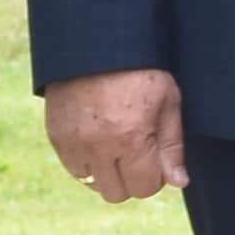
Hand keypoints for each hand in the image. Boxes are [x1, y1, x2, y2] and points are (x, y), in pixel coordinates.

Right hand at [41, 68, 185, 203]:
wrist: (97, 41)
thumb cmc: (140, 68)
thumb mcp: (167, 100)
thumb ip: (172, 146)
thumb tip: (178, 182)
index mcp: (131, 139)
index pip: (144, 188)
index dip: (154, 175)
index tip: (154, 155)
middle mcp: (99, 147)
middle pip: (118, 193)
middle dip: (131, 178)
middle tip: (136, 152)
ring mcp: (73, 143)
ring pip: (93, 184)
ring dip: (107, 172)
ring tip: (115, 145)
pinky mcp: (56, 136)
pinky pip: (74, 169)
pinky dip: (87, 162)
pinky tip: (97, 140)